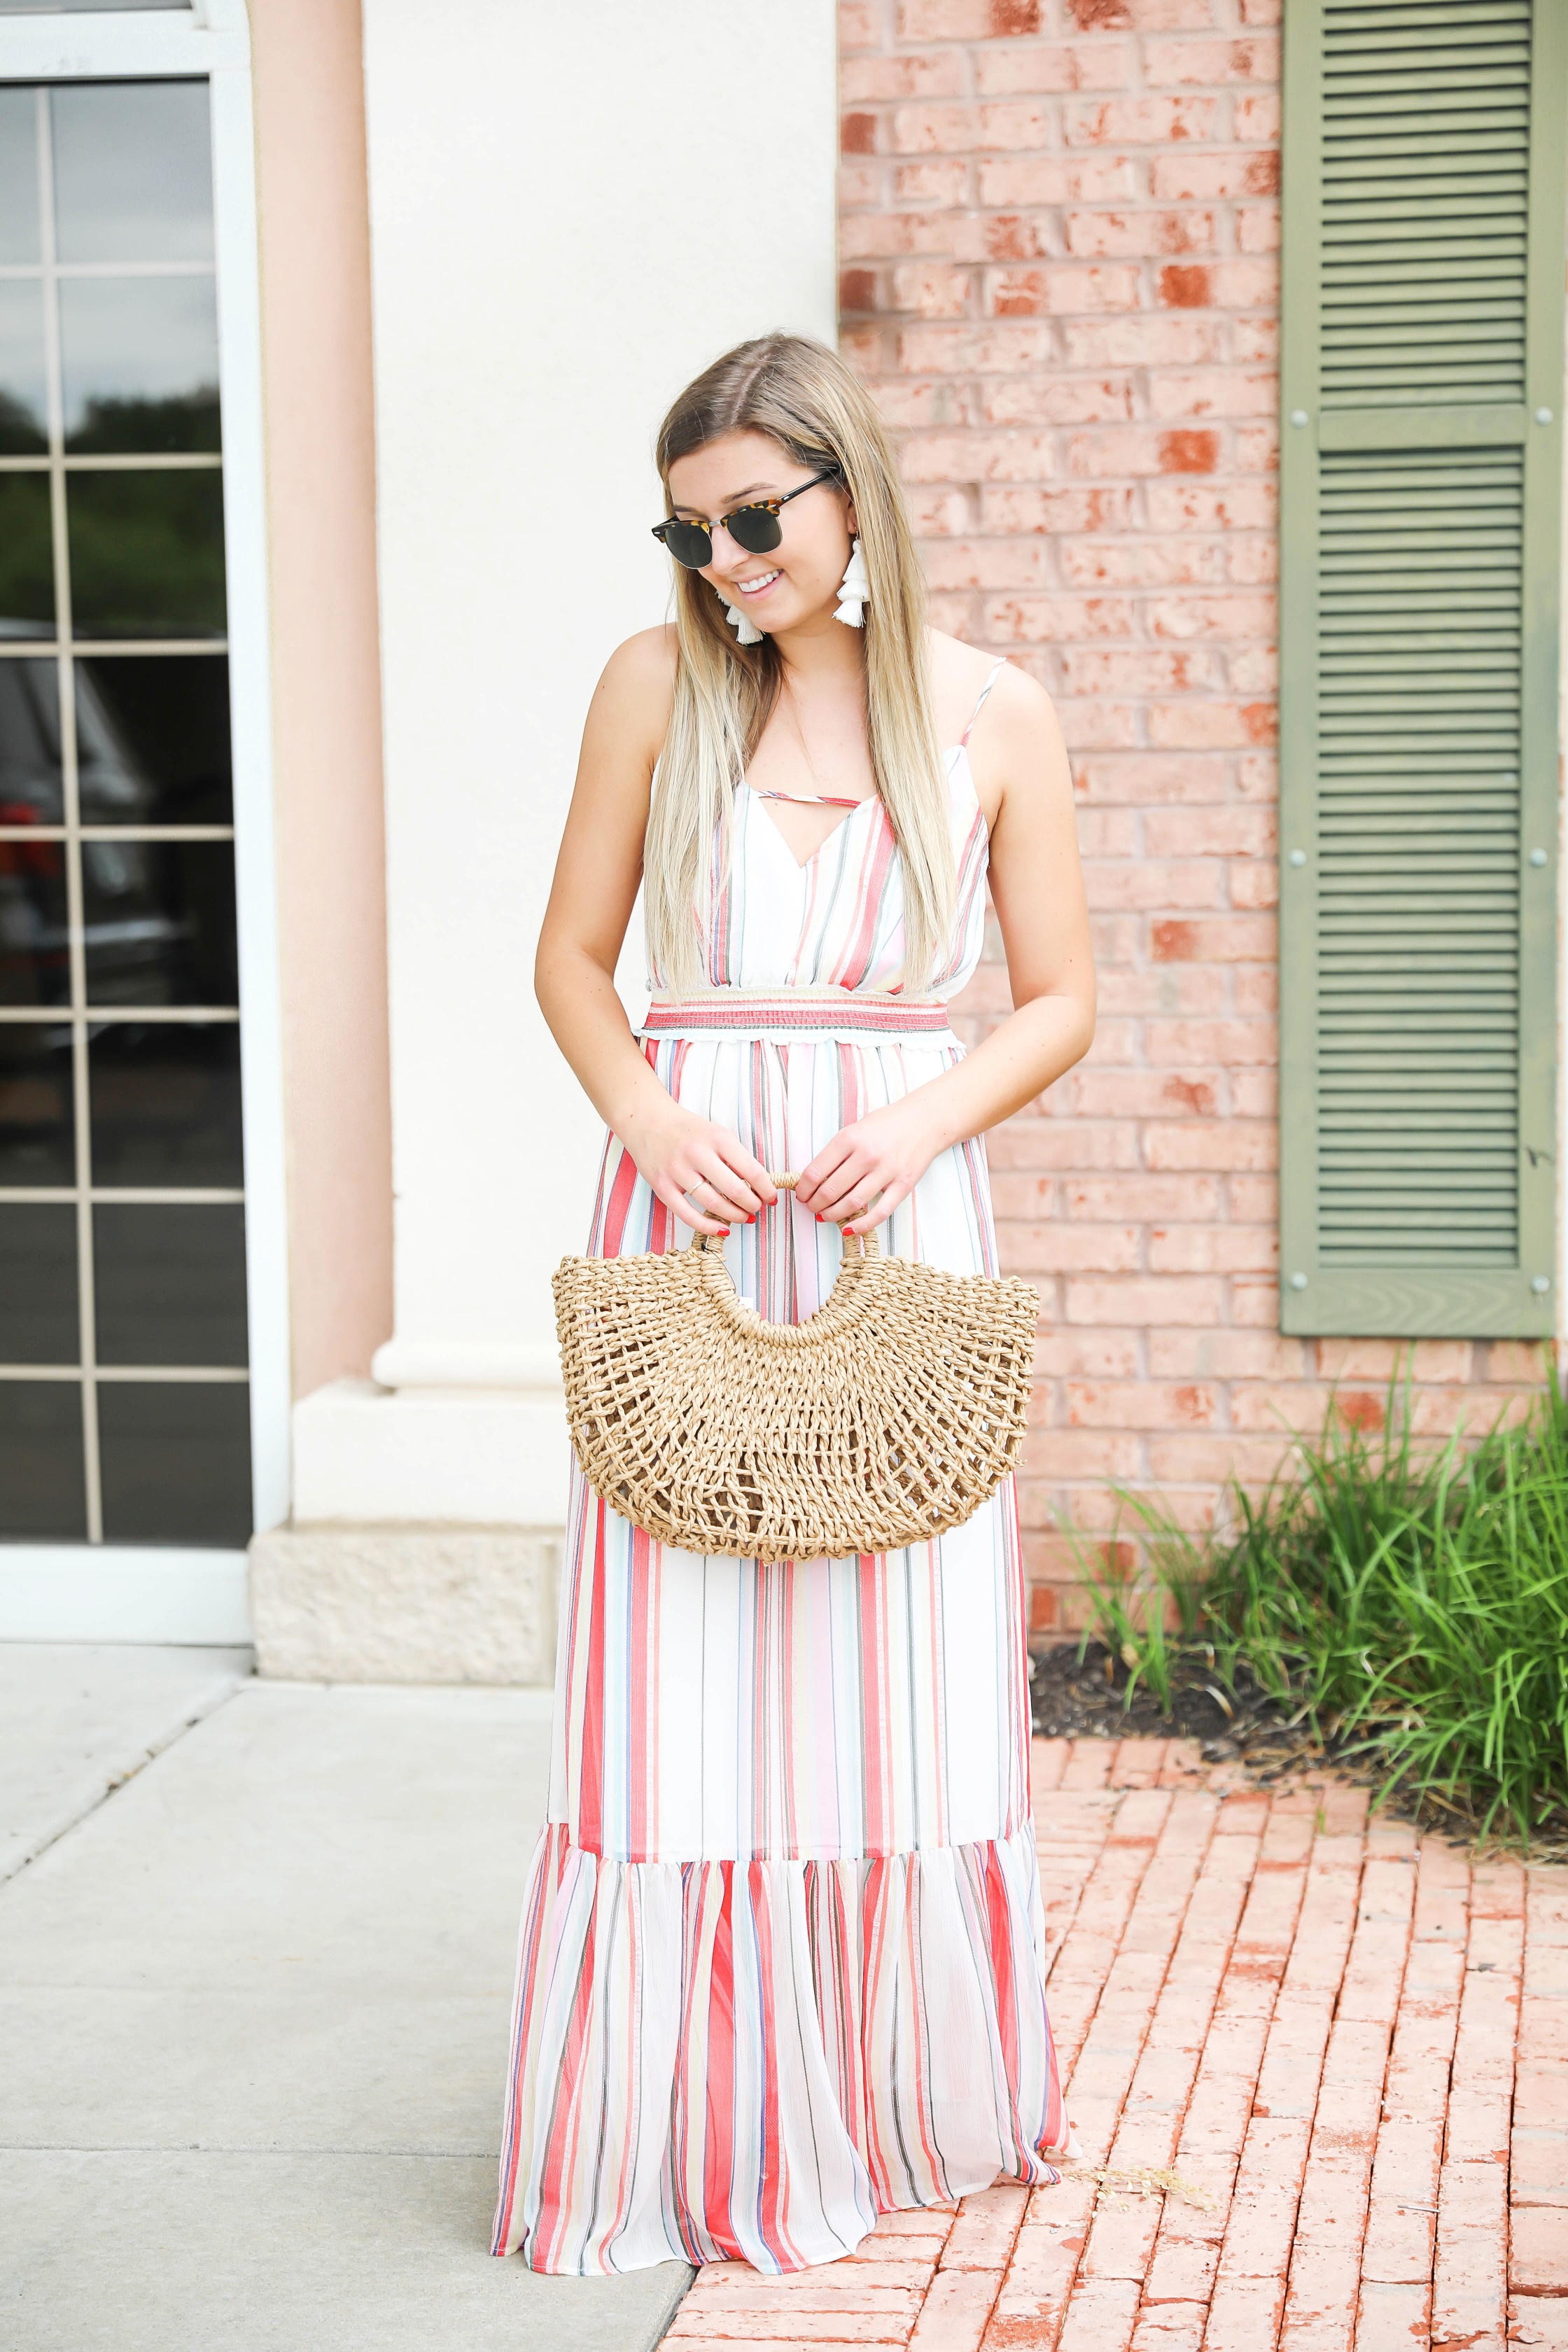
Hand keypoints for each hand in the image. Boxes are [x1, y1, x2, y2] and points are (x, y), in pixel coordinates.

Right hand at [623, 1105, 776, 1236]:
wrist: (646, 1120)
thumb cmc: (687, 1129)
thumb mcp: (716, 1133)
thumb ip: (735, 1157)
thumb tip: (759, 1186)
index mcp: (717, 1138)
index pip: (751, 1170)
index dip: (766, 1189)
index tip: (771, 1197)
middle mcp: (697, 1153)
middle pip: (735, 1190)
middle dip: (753, 1205)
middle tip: (757, 1208)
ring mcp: (677, 1171)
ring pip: (714, 1204)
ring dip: (735, 1216)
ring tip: (744, 1217)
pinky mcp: (661, 1186)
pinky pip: (687, 1215)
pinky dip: (708, 1227)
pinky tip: (723, 1229)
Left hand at [794, 1100, 947, 1234]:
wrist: (924, 1121)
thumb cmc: (886, 1124)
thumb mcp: (855, 1129)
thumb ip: (836, 1152)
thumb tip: (813, 1179)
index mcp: (849, 1139)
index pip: (815, 1172)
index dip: (803, 1189)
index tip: (801, 1195)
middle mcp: (866, 1156)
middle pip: (830, 1191)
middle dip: (815, 1204)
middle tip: (811, 1208)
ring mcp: (885, 1172)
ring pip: (851, 1203)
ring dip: (832, 1215)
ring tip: (824, 1216)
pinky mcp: (903, 1185)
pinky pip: (880, 1212)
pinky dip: (862, 1225)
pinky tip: (848, 1229)